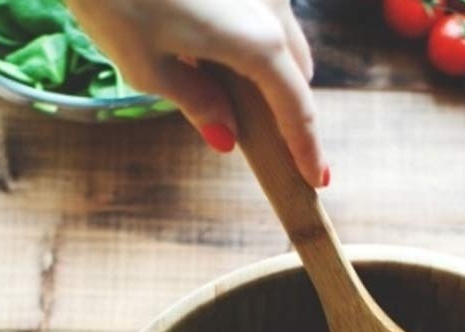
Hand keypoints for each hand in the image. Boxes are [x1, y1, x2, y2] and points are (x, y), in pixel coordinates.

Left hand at [64, 0, 325, 186]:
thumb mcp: (148, 68)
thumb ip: (195, 102)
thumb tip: (225, 137)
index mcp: (256, 44)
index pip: (296, 109)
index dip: (307, 150)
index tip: (317, 181)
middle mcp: (270, 7)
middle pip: (297, 73)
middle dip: (290, 112)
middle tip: (275, 151)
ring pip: (282, 41)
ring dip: (271, 76)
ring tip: (239, 108)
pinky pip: (261, 16)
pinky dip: (252, 45)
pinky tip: (215, 57)